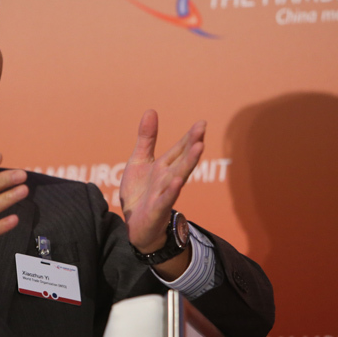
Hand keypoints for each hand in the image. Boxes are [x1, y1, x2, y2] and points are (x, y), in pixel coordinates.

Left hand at [120, 110, 205, 254]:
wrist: (134, 226)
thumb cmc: (140, 193)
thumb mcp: (139, 161)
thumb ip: (147, 138)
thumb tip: (151, 110)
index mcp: (164, 166)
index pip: (179, 149)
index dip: (189, 137)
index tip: (201, 123)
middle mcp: (168, 178)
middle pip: (182, 159)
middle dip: (192, 145)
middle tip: (202, 129)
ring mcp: (164, 194)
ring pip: (178, 176)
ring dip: (188, 163)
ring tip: (198, 148)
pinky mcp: (157, 209)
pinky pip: (165, 199)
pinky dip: (171, 191)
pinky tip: (177, 181)